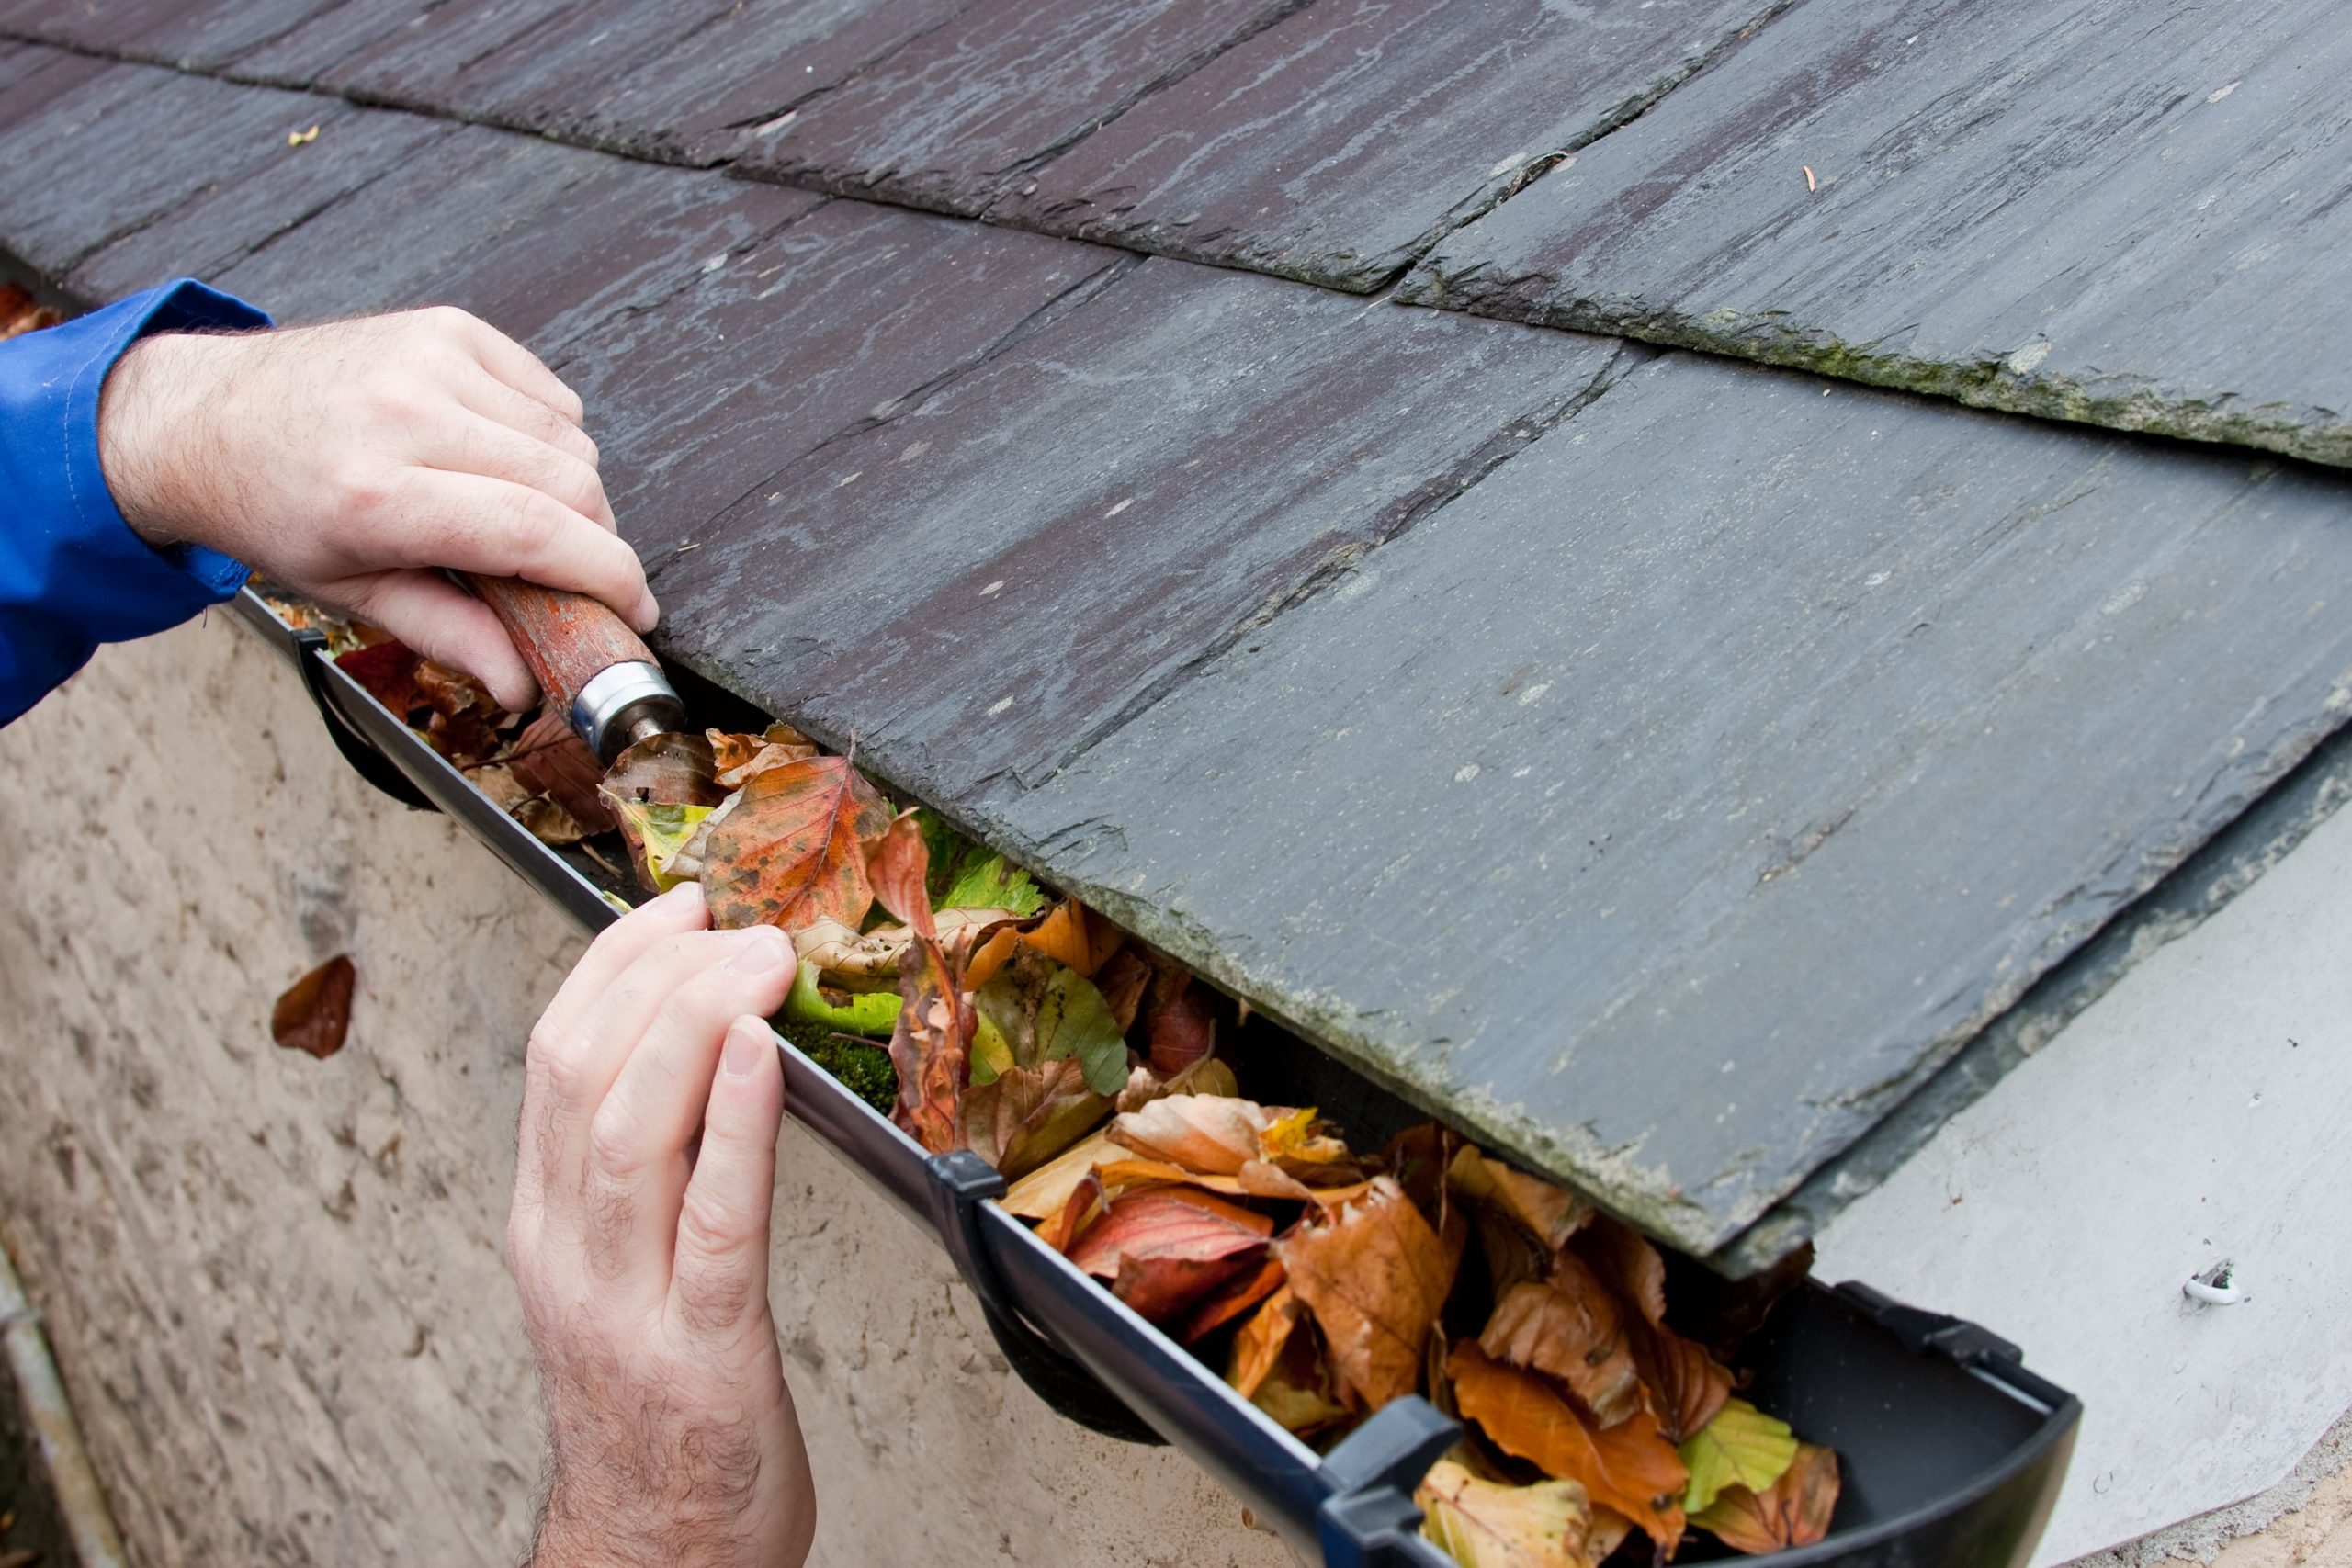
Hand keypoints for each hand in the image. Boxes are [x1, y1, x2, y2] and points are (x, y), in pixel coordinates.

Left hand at [97, 305, 654, 710]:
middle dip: (596, 542)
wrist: (205, 417)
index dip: (607, 576)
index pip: (535, 531)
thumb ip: (448, 635)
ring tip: (518, 513)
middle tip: (575, 575)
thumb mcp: (349, 592)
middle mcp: (405, 413)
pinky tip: (501, 459)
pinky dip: (549, 437)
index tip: (636, 610)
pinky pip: (549, 395)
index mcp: (374, 494)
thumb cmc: (276, 509)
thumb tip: (524, 687)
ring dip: (571, 490)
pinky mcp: (448, 328)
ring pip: (572, 440)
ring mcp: (429, 359)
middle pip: (571, 484)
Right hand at [508, 883, 815, 1567]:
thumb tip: (707, 1050)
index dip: (615, 962)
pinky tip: (767, 1059)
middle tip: (734, 920)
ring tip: (758, 960)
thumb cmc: (656, 1407)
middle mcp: (569, 1253)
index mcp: (549, 1225)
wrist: (653, 1554)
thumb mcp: (619, 1273)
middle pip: (582, 1075)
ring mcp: (627, 1304)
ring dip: (698, 1024)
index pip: (554, 1058)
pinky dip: (739, 1126)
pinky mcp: (703, 1351)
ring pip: (631, 1131)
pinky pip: (716, 1219)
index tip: (677, 906)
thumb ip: (644, 1173)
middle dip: (657, 973)